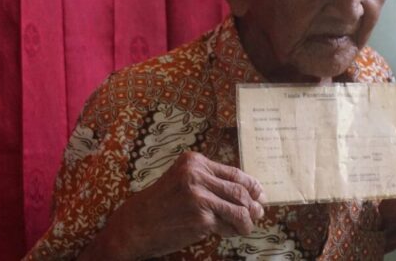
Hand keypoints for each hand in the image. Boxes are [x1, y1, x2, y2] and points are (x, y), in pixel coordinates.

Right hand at [80, 151, 265, 259]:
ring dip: (247, 221)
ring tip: (246, 227)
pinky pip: (227, 225)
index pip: (234, 172)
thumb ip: (210, 182)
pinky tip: (229, 233)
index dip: (252, 185)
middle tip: (259, 213)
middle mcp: (197, 175)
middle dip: (254, 204)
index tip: (260, 194)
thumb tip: (249, 193)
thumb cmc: (160, 204)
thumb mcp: (182, 180)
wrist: (135, 225)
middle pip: (240, 190)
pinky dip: (232, 231)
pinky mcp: (200, 219)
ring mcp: (199, 197)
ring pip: (239, 209)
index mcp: (194, 162)